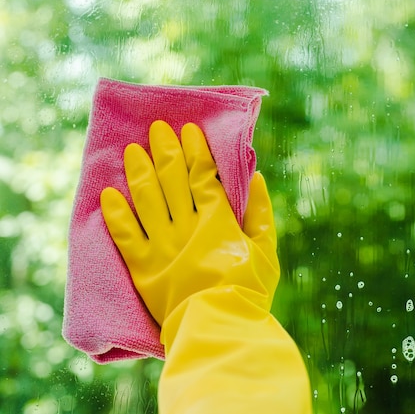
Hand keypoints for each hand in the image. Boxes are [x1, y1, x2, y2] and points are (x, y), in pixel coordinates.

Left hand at [100, 120, 278, 325]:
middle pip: (172, 180)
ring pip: (146, 199)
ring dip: (138, 172)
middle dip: (164, 151)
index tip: (187, 130)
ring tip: (132, 150)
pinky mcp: (142, 266)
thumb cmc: (249, 289)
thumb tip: (255, 177)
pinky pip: (124, 235)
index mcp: (217, 220)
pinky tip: (108, 194)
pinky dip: (116, 213)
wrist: (218, 325)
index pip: (202, 175)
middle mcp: (186, 225)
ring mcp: (161, 245)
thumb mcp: (267, 250)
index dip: (194, 150)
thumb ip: (261, 213)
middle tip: (156, 129)